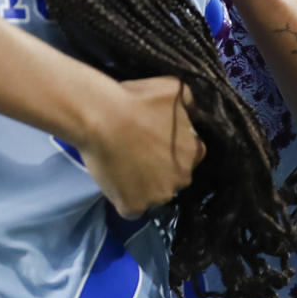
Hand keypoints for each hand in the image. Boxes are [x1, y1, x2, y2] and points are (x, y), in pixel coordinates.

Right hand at [78, 75, 205, 216]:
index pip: (189, 156)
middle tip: (136, 151)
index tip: (153, 141)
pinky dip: (123, 198)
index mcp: (195, 152)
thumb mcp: (174, 89)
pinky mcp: (134, 207)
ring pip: (154, 195)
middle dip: (159, 168)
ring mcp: (158, 196)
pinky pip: (132, 208)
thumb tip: (194, 110)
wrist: (101, 117)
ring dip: (142, 184)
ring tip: (121, 164)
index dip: (171, 149)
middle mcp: (183, 179)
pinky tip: (114, 180)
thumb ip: (190, 103)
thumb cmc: (136, 100)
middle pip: (173, 178)